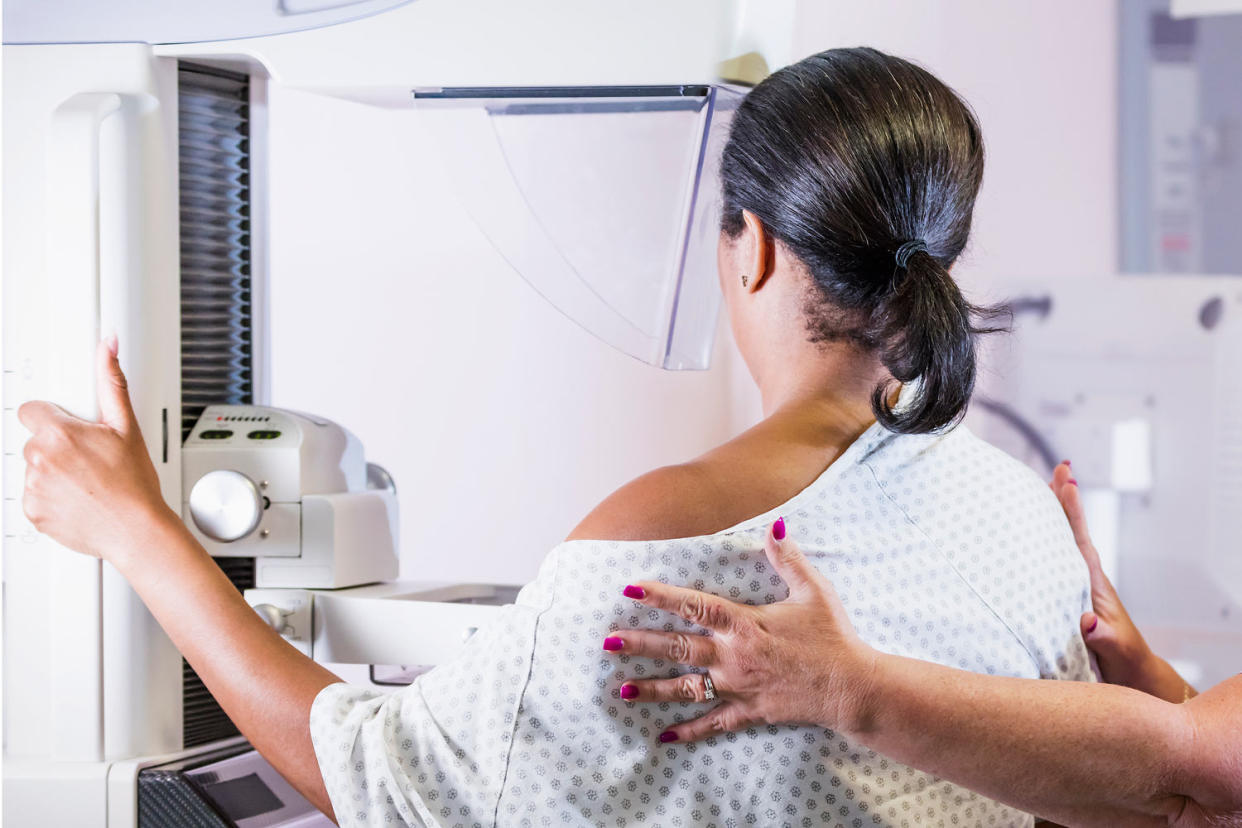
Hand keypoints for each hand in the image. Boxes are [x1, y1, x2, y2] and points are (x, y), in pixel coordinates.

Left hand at [18, 337, 175, 562]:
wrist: (136, 530)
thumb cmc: (135, 484)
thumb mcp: (127, 427)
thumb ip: (112, 382)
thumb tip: (106, 348)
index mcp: (59, 433)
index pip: (30, 411)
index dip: (51, 419)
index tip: (67, 430)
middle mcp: (40, 459)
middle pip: (34, 441)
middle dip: (56, 447)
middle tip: (87, 460)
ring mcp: (33, 487)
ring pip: (34, 469)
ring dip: (52, 472)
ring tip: (85, 482)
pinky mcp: (33, 511)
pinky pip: (34, 496)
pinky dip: (50, 498)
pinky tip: (77, 499)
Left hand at [606, 519, 877, 742]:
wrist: (852, 687)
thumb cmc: (834, 636)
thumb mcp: (813, 591)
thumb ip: (788, 559)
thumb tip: (775, 525)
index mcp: (745, 623)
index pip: (694, 606)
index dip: (661, 596)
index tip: (630, 589)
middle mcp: (734, 656)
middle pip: (677, 648)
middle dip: (640, 644)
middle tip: (608, 642)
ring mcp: (739, 686)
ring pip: (686, 688)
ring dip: (652, 688)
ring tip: (622, 689)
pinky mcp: (749, 711)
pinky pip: (713, 723)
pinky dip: (688, 730)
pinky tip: (663, 735)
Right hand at [1049, 462, 1192, 701]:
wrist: (1132, 678)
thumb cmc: (1124, 664)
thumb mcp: (1115, 652)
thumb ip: (1103, 637)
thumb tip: (1089, 621)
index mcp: (1095, 586)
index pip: (1081, 542)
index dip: (1073, 512)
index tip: (1068, 481)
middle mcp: (1085, 581)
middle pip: (1071, 534)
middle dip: (1064, 502)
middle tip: (1060, 469)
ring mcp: (1076, 589)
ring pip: (1061, 545)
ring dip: (1053, 517)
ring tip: (1043, 488)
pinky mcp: (1067, 599)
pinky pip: (1051, 564)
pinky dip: (1042, 544)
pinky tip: (1029, 537)